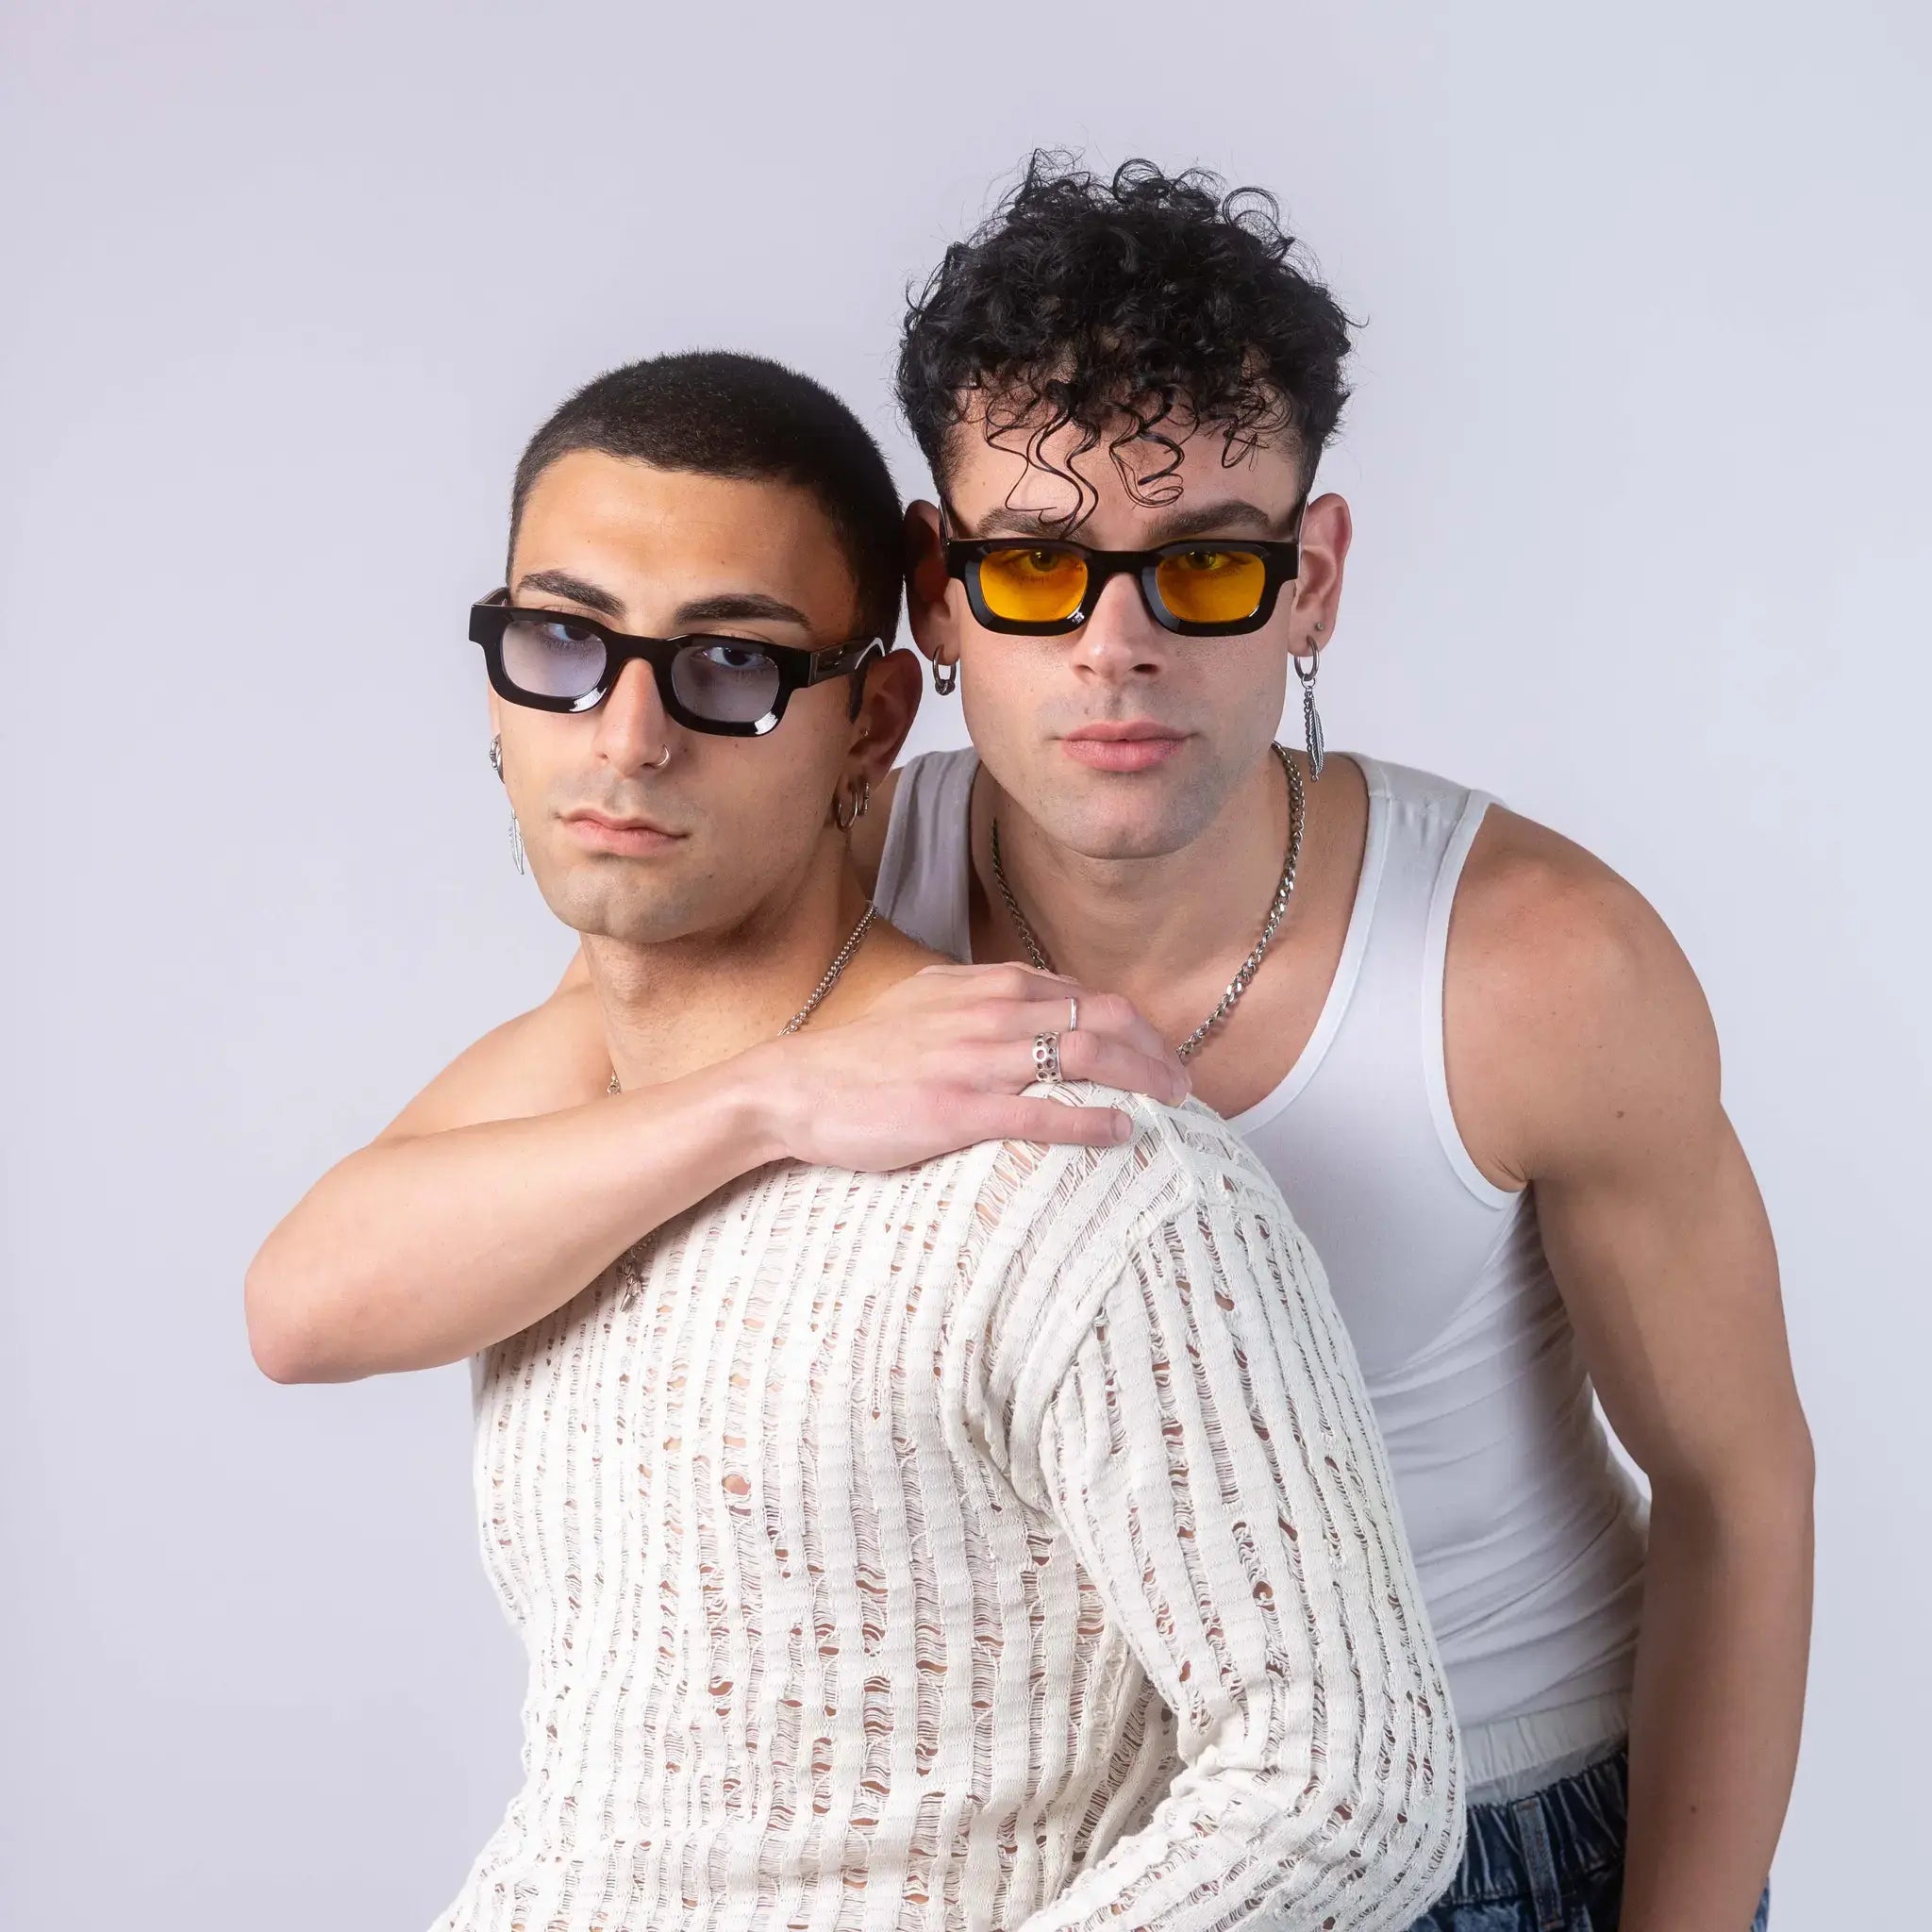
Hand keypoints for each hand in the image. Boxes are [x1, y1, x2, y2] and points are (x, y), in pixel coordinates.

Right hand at [754, 962, 1187, 1170]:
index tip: (1158, 1055)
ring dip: (1142, 1079)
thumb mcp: (928, 1000)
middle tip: (1184, 1084)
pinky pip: (1043, 1111)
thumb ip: (982, 993)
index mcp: (988, 985)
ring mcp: (978, 1060)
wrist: (796, 1088)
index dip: (1135, 1025)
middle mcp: (993, 1012)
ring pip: (1086, 1055)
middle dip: (1156, 1049)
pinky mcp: (959, 1109)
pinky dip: (1093, 1120)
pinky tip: (1123, 1133)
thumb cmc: (862, 1053)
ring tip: (1172, 1104)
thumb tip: (1031, 993)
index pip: (1086, 994)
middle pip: (1105, 1018)